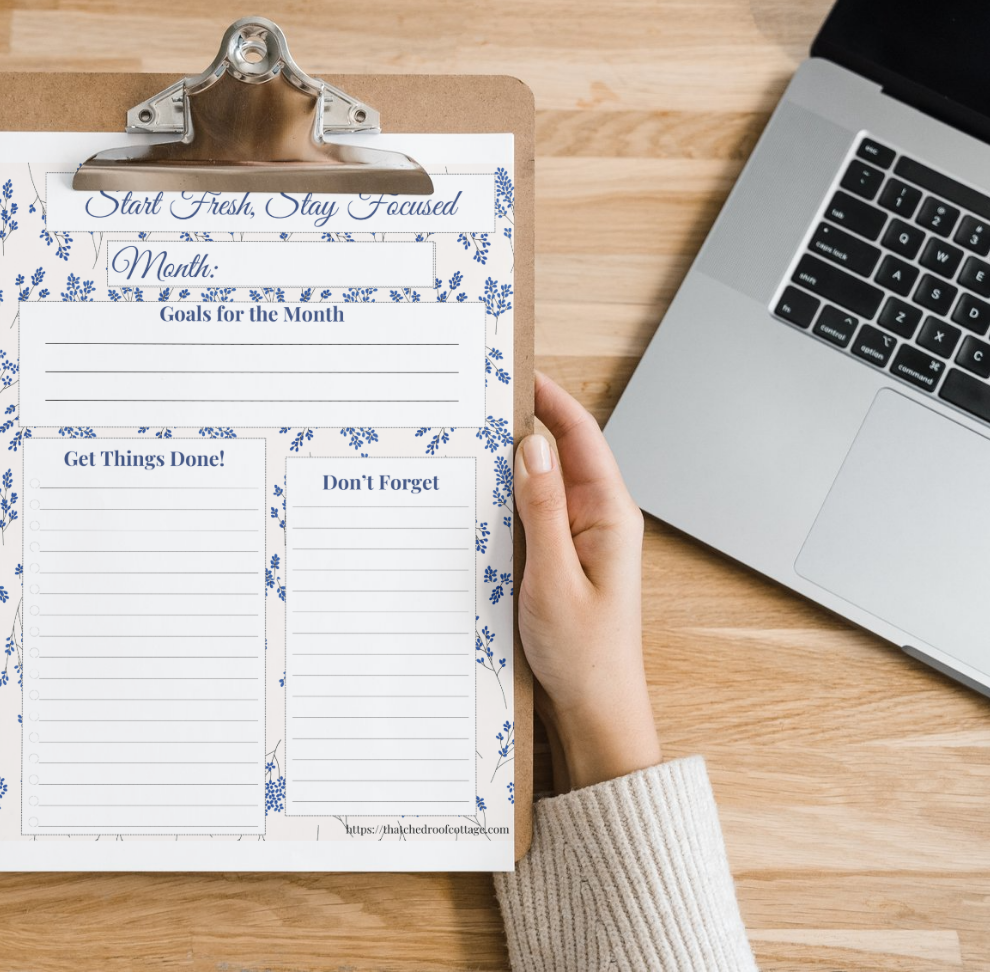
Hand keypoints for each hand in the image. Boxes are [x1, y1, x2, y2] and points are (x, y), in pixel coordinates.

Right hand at [514, 373, 660, 790]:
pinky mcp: (561, 559)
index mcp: (610, 515)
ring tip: (472, 435)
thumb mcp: (553, 577)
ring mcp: (580, 539)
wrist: (594, 711)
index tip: (517, 370)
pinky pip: (534, 513)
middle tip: (480, 397)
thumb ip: (543, 508)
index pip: (581, 436)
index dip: (550, 398)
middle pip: (560, 452)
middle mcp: (599, 519)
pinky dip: (507, 497)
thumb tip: (533, 446)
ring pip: (542, 482)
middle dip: (524, 421)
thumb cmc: (584, 654)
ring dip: (511, 461)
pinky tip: (478, 495)